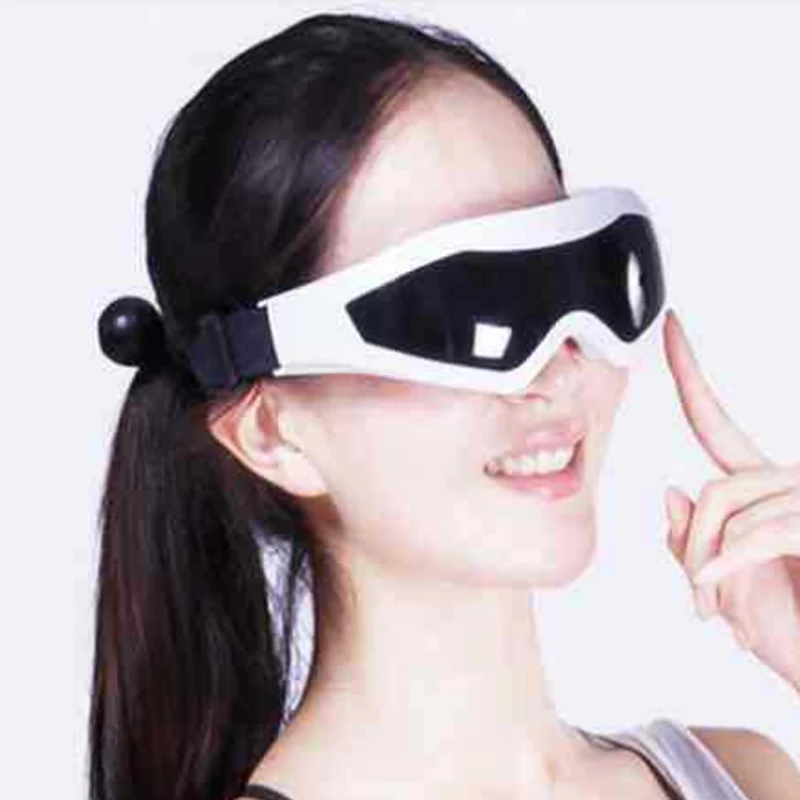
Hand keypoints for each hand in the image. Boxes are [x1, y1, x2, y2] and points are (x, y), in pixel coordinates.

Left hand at [663, 307, 799, 691]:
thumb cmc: (788, 628)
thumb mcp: (725, 587)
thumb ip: (694, 543)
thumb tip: (671, 489)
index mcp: (764, 490)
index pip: (716, 424)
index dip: (690, 374)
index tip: (670, 326)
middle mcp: (790, 480)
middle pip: (711, 488)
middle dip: (695, 548)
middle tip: (701, 604)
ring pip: (725, 506)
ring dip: (709, 565)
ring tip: (718, 614)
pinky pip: (758, 529)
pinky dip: (726, 563)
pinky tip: (714, 593)